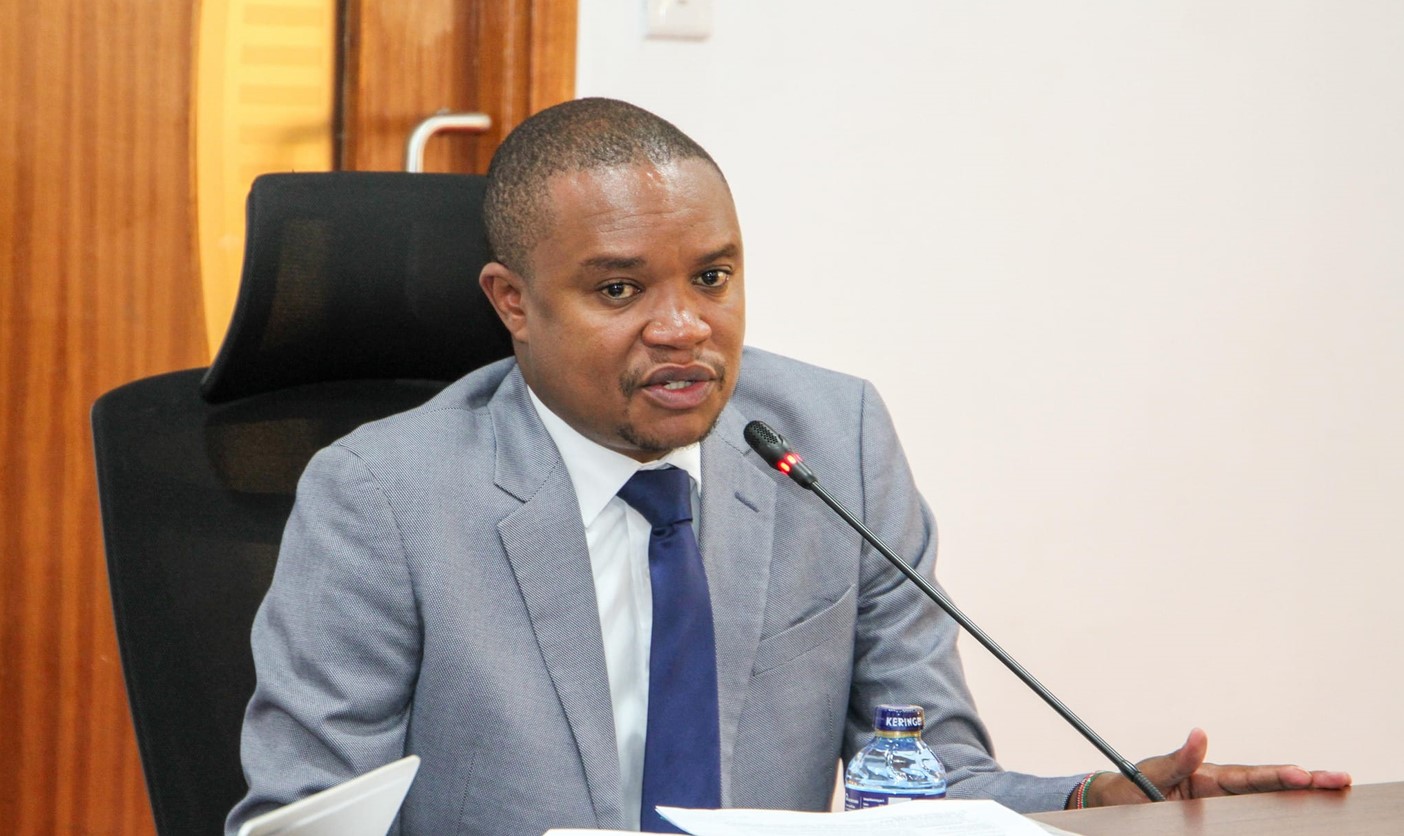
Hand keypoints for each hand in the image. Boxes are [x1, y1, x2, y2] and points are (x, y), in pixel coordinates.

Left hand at [1084, 728, 1351, 806]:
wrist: (1119, 806)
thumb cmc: (1132, 788)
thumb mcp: (1152, 773)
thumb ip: (1177, 758)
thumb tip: (1199, 733)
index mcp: (1208, 776)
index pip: (1248, 777)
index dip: (1275, 777)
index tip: (1301, 775)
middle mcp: (1221, 790)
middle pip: (1269, 788)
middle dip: (1305, 782)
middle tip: (1339, 780)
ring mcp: (1224, 806)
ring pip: (1269, 803)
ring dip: (1300, 799)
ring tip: (1334, 791)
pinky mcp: (1221, 820)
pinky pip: (1254, 818)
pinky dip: (1281, 815)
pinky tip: (1304, 815)